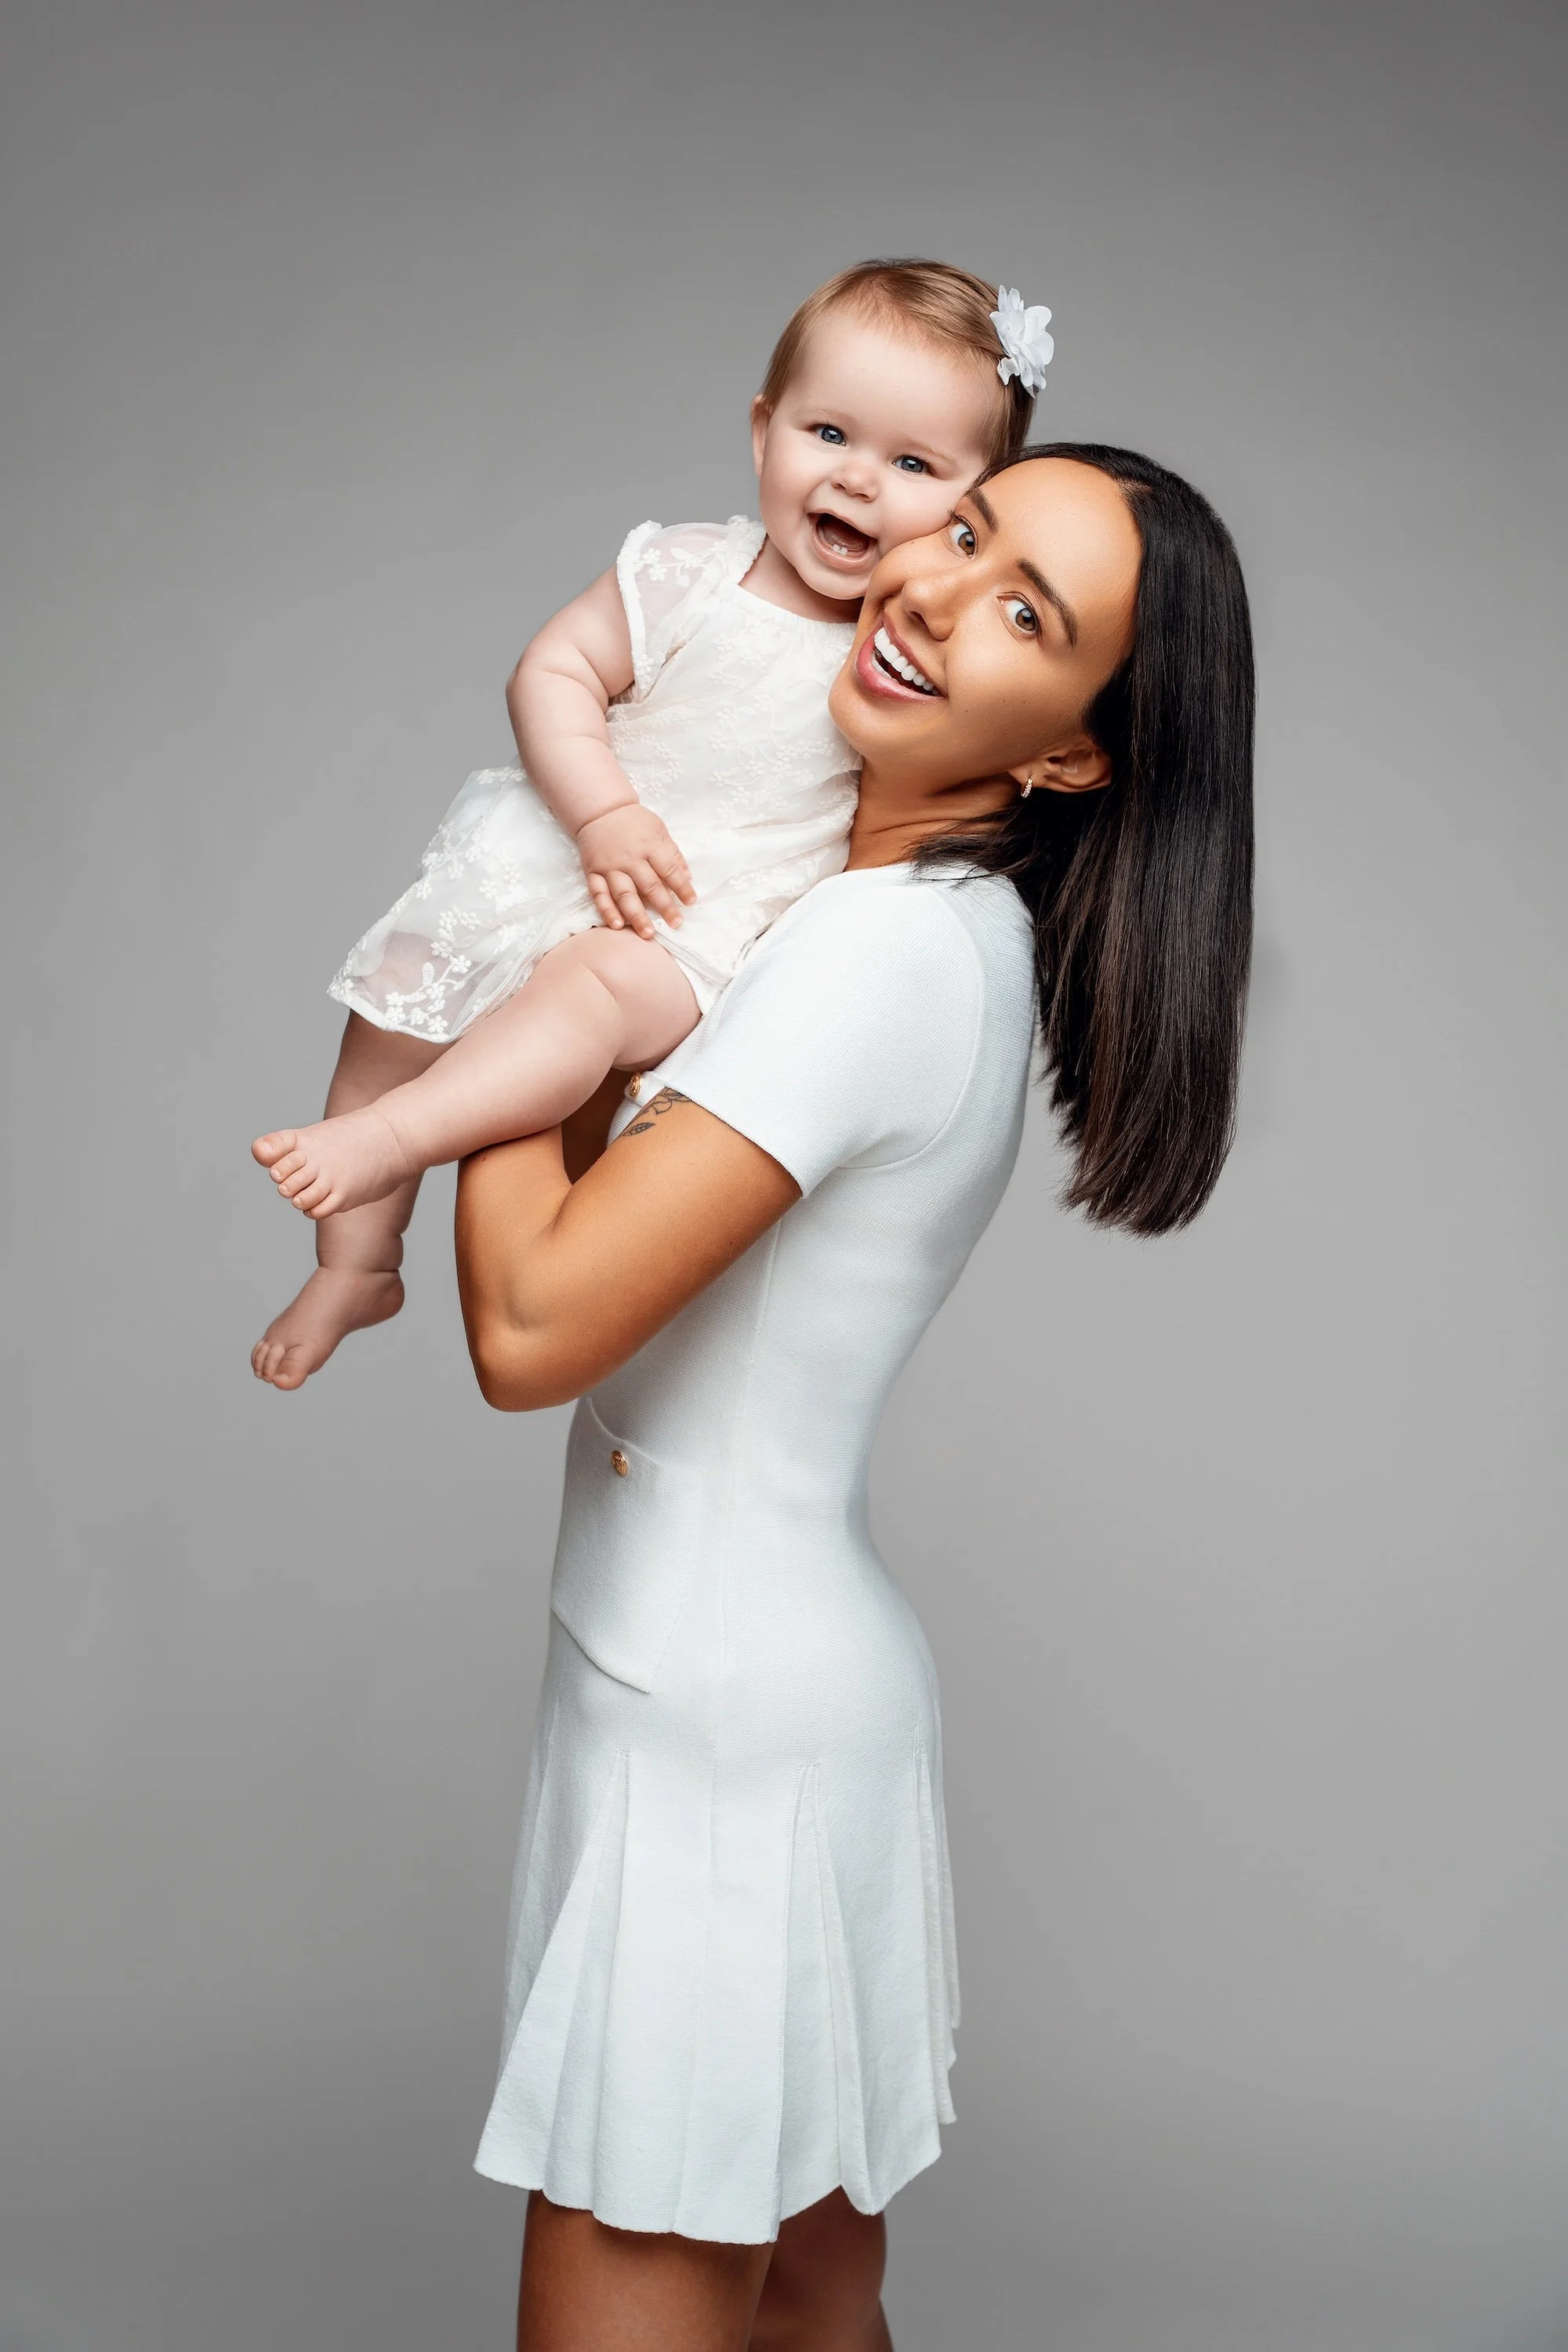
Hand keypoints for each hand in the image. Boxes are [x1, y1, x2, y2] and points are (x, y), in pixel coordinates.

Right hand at [576, 804, 695, 940]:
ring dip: (636, 916)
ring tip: (648, 934)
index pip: (670, 870)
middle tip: (676, 924)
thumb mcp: (659, 829)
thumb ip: (673, 854)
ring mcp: (610, 866)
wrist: (599, 810)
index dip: (682, 887)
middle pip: (649, 886)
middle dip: (664, 907)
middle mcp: (630, 858)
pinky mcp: (593, 872)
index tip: (691, 902)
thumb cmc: (634, 821)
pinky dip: (607, 910)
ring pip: (624, 895)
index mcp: (649, 845)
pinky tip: (617, 925)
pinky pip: (599, 894)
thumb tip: (687, 878)